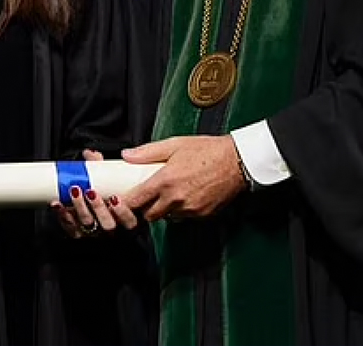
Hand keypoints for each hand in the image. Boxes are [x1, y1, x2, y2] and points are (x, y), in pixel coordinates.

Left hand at [52, 149, 139, 238]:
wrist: (92, 209)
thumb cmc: (107, 195)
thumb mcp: (110, 181)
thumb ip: (102, 168)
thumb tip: (90, 154)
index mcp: (126, 218)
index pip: (129, 220)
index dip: (122, 211)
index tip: (115, 197)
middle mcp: (112, 227)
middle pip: (108, 224)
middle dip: (98, 207)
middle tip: (91, 191)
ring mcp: (95, 232)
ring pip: (88, 224)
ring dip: (80, 208)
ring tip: (75, 191)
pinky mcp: (79, 233)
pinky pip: (71, 228)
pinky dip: (63, 215)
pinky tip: (58, 204)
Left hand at [120, 135, 246, 220]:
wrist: (238, 161)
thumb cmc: (208, 150)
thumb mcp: (174, 144)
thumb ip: (147, 152)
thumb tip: (127, 155)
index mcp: (165, 181)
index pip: (136, 200)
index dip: (127, 202)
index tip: (124, 198)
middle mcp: (176, 199)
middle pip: (149, 215)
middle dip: (145, 208)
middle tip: (147, 197)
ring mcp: (190, 209)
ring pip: (167, 217)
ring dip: (163, 210)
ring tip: (168, 194)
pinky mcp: (203, 215)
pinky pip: (185, 217)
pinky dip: (181, 211)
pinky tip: (184, 196)